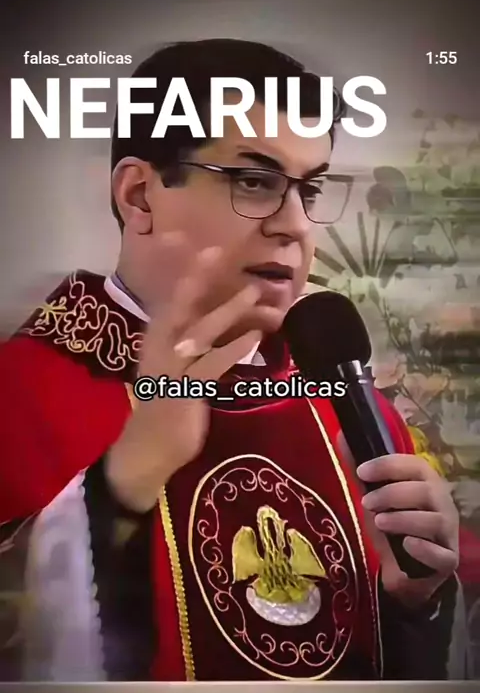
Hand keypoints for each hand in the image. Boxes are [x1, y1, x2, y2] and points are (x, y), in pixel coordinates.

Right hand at [106, 232, 260, 512]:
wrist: (148, 450)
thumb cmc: (168, 407)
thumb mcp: (181, 368)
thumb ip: (200, 343)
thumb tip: (232, 316)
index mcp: (157, 340)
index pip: (171, 298)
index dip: (183, 271)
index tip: (194, 242)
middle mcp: (159, 349)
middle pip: (180, 307)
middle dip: (198, 278)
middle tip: (218, 251)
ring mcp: (170, 370)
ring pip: (198, 333)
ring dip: (227, 311)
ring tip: (255, 292)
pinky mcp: (183, 394)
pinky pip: (209, 366)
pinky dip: (231, 350)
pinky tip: (253, 337)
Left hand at [358, 454, 458, 605]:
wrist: (404, 570)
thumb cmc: (392, 527)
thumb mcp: (373, 498)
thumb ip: (361, 472)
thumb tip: (342, 437)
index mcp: (426, 484)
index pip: (415, 466)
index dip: (389, 466)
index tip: (362, 471)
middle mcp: (442, 504)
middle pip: (425, 490)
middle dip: (391, 493)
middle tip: (366, 502)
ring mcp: (447, 533)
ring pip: (434, 520)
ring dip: (404, 519)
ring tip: (379, 522)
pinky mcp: (447, 560)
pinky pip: (441, 554)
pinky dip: (424, 549)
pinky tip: (407, 544)